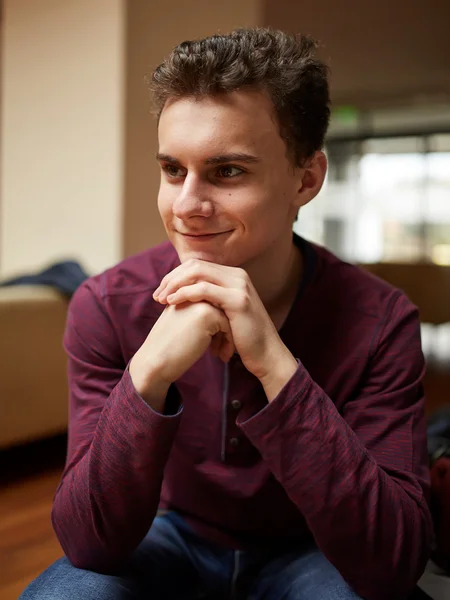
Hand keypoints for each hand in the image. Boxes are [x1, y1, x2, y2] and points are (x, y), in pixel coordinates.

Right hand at [129, 301, 233, 411]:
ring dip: (229, 337)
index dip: (217, 323)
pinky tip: (220, 356)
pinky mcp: (207, 314)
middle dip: (225, 329)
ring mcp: (200, 300)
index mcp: (184, 290)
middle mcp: (192, 291)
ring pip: (228, 316)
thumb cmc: (169, 346)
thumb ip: (198, 311)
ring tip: (221, 353)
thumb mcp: (181, 320)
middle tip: (221, 349)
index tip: (215, 342)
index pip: (214, 301)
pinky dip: (228, 343)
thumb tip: (224, 315)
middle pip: (223, 307)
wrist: (155, 361)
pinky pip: (229, 326)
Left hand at [153, 259, 297, 394]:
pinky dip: (184, 293)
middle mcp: (238, 275)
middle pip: (195, 265)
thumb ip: (209, 301)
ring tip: (161, 299)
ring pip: (198, 273)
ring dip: (175, 284)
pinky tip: (173, 303)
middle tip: (157, 295)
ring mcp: (239, 285)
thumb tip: (183, 295)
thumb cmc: (242, 339)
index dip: (176, 276)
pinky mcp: (238, 300)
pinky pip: (204, 289)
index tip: (161, 292)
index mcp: (234, 276)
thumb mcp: (224, 314)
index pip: (198, 265)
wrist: (266, 355)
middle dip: (172, 278)